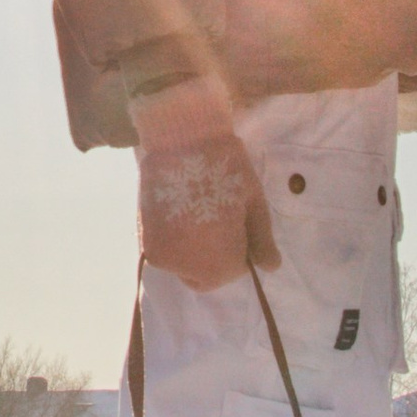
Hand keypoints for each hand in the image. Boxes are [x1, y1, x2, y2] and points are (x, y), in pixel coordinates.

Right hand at [131, 79, 278, 290]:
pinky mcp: (145, 241)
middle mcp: (187, 269)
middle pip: (207, 273)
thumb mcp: (253, 204)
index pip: (234, 270)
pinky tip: (180, 208)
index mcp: (220, 264)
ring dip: (193, 247)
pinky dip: (174, 237)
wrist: (181, 142)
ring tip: (196, 209)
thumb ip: (261, 241)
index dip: (239, 248)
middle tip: (216, 218)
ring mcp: (163, 257)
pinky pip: (166, 250)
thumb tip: (272, 267)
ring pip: (184, 263)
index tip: (236, 222)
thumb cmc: (226, 170)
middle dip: (214, 254)